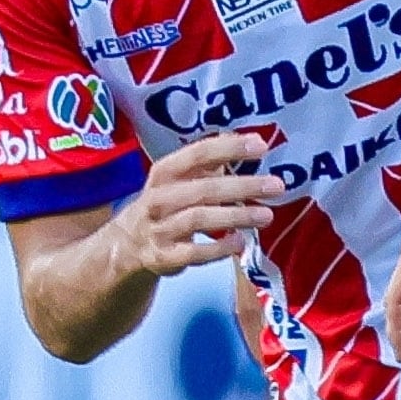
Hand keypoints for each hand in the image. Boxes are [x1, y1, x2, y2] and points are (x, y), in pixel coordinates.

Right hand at [105, 131, 284, 275]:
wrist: (125, 247)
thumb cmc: (163, 206)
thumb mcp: (177, 181)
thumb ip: (208, 164)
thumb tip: (247, 142)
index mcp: (163, 173)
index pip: (197, 154)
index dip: (229, 148)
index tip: (260, 145)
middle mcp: (158, 198)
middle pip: (203, 188)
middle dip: (242, 186)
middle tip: (275, 186)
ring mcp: (159, 229)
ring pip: (198, 219)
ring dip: (235, 216)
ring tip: (266, 215)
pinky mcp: (163, 257)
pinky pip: (193, 253)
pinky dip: (218, 248)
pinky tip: (241, 242)